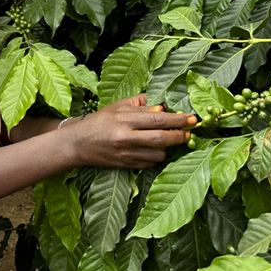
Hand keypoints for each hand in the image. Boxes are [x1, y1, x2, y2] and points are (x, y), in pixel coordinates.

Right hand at [69, 97, 195, 169]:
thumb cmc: (99, 121)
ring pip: (158, 153)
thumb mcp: (117, 107)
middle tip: (190, 132)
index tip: (192, 118)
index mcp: (124, 118)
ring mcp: (126, 153)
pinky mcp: (125, 165)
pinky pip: (150, 163)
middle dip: (180, 136)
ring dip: (168, 147)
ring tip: (168, 140)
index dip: (178, 119)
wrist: (77, 143)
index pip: (157, 118)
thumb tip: (163, 105)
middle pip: (161, 138)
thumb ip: (140, 105)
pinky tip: (154, 150)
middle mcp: (125, 136)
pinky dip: (156, 157)